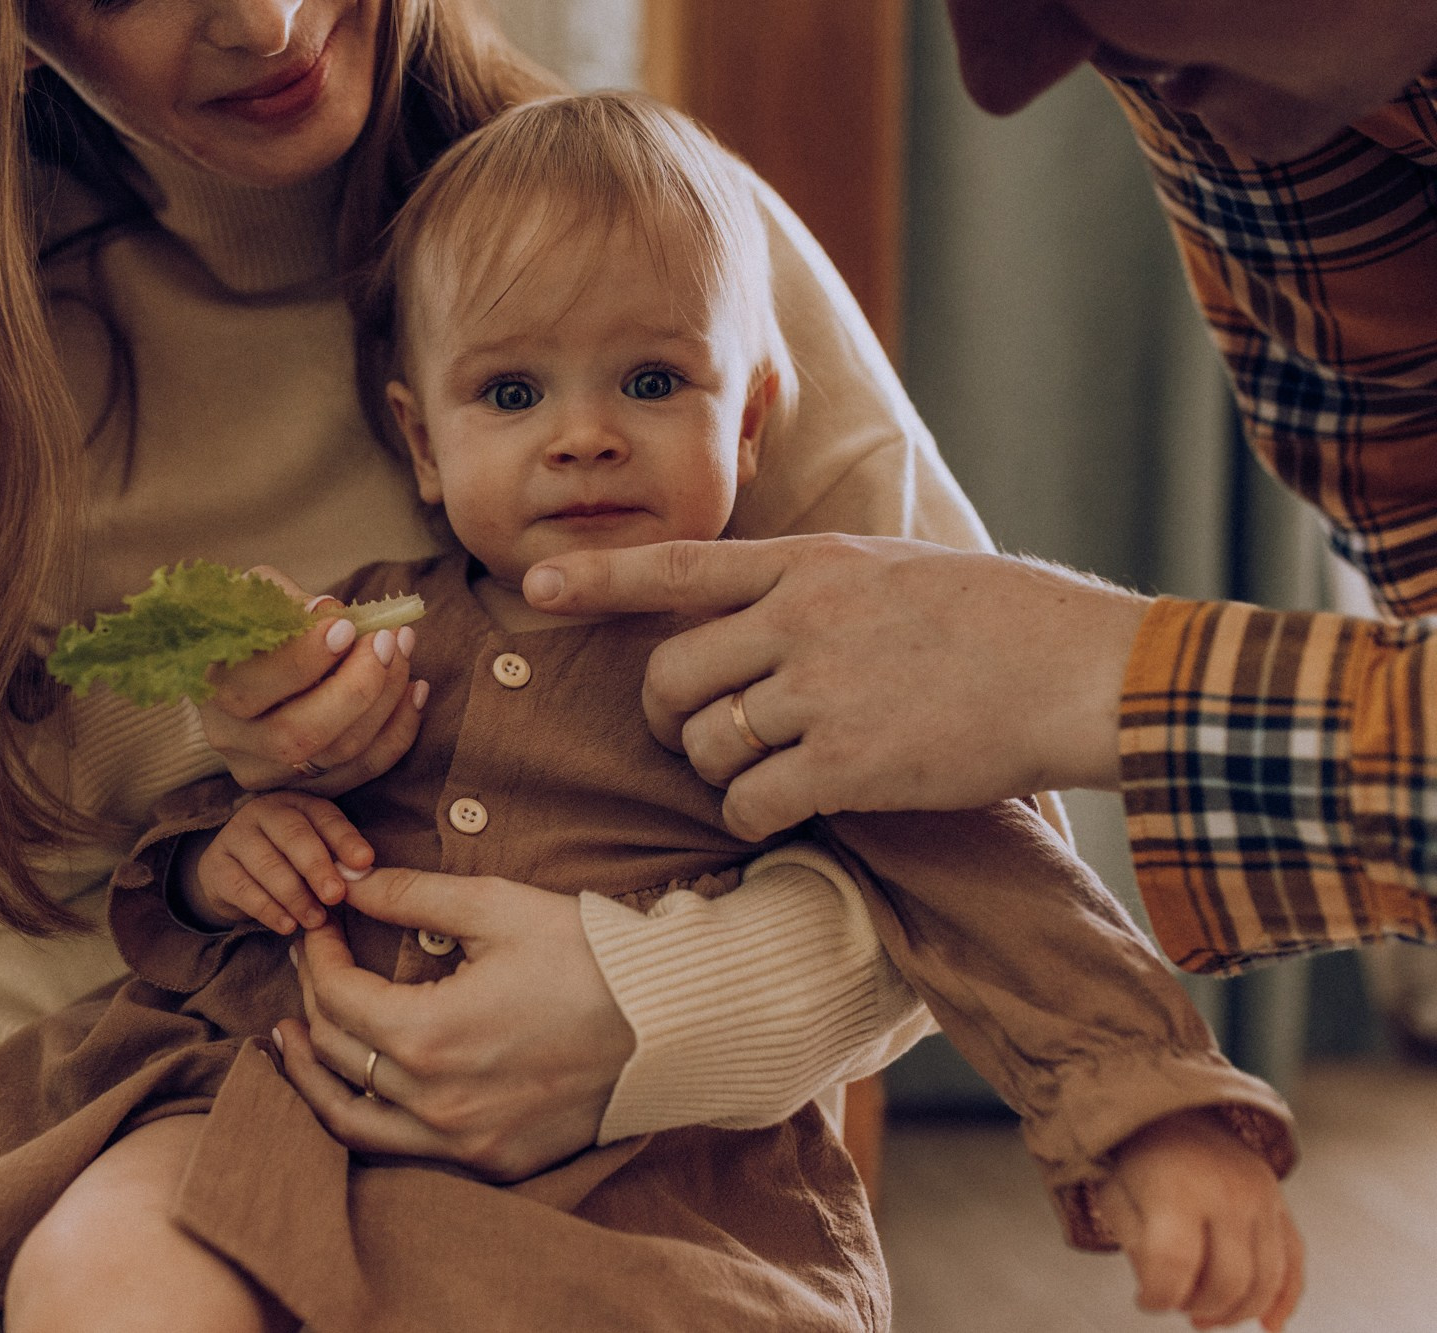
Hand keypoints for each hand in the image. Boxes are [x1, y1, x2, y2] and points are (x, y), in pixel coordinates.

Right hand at [183, 792, 374, 933]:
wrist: (232, 875)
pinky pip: (243, 889)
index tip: (364, 862)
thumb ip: (337, 862)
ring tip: (315, 920)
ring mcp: (236, 836)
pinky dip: (268, 910)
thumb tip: (362, 877)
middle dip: (317, 867)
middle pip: (293, 835)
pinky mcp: (215, 866)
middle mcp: (264, 812)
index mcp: (297, 803)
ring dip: (295, 895)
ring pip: (267, 864)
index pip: (324, 816)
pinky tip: (287, 926)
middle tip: (336, 895)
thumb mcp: (314, 855)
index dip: (345, 839)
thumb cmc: (288, 863)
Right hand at [198, 566, 425, 795]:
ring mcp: (267, 770)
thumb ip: (287, 602)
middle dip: (357, 686)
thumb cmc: (255, 620)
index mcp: (210, 688)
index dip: (305, 659)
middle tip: (388, 640)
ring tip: (404, 651)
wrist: (245, 664)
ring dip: (385, 701)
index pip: (251, 686)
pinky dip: (398, 731)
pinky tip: (416, 689)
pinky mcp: (304, 787)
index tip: (347, 626)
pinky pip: (362, 770)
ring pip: (337, 753)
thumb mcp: (257, 596)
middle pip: (299, 734)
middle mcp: (232, 738)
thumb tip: (327, 613)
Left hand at [273, 868, 634, 1180]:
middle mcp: (437, 1102)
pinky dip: (365, 1118)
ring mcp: (464, 1142)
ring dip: (313, 1078)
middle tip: (309, 965)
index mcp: (430, 1035)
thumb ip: (411, 895)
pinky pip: (401, 1151)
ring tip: (293, 1042)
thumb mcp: (497, 907)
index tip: (321, 926)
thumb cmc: (590, 957)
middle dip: (312, 1000)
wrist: (673, 1024)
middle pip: (336, 1053)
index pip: (337, 996)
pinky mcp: (492, 1162)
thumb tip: (350, 883)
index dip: (317, 954)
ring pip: (351, 1121)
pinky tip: (358, 1088)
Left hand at [522, 536, 1150, 838]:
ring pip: (706, 744)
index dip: (600, 576)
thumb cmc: (999, 619)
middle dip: (662, 717)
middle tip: (686, 736)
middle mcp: (803, 620)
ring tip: (757, 773)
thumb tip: (748, 617)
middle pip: (671, 676)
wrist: (1080, 670)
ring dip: (713, 771)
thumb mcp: (895, 568)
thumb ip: (814, 586)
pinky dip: (748, 815)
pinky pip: (750, 801)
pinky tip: (778, 812)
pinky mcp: (848, 764)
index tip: (536, 581)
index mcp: (813, 563)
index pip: (681, 565)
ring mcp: (822, 692)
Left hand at [1097, 1109, 1303, 1329]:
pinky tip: (1268, 1327)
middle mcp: (1229, 1193)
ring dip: (1236, 1312)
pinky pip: (1294, 1262)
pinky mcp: (1281, 1206)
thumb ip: (1140, 1250)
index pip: (1174, 1263)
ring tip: (1204, 1316)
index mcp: (1178, 1189)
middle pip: (1228, 1280)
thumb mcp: (1118, 1198)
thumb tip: (1173, 1297)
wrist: (1176, 1113)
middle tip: (1177, 1305)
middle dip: (1199, 1307)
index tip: (1144, 1301)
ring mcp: (1263, 1200)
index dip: (1158, 1297)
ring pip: (1265, 1280)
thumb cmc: (1138, 1165)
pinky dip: (1284, 1300)